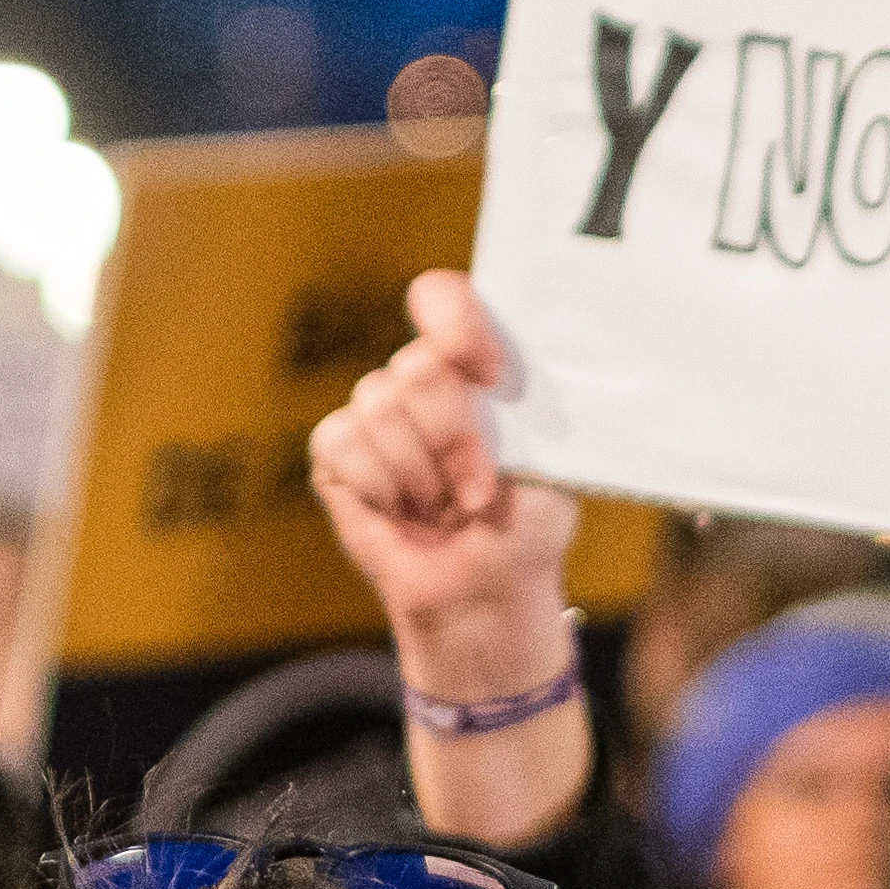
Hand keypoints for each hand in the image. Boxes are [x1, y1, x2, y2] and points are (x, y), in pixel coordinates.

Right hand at [302, 272, 578, 680]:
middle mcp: (420, 379)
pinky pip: (342, 441)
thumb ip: (533, 408)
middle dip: (452, 436)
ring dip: (420, 474)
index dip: (456, 325)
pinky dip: (379, 486)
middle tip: (477, 489)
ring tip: (442, 507)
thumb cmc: (525, 524)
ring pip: (378, 406)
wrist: (484, 589)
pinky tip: (400, 511)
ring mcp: (375, 412)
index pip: (442, 299)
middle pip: (417, 367)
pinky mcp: (336, 451)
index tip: (490, 376)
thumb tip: (531, 366)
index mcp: (474, 363)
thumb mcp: (553, 461)